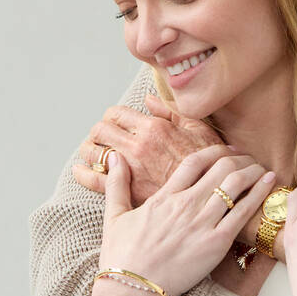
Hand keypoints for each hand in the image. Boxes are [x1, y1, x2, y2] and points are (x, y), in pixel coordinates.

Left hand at [72, 95, 222, 204]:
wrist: (215, 196)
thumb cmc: (211, 163)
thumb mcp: (198, 129)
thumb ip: (170, 112)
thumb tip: (149, 99)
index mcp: (154, 127)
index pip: (117, 114)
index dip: (111, 117)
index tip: (113, 123)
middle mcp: (138, 144)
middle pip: (100, 130)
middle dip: (98, 132)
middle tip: (101, 138)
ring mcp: (131, 167)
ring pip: (93, 151)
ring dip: (89, 149)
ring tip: (93, 153)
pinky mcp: (127, 190)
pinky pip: (93, 179)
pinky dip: (82, 173)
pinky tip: (81, 171)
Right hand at [98, 144, 274, 295]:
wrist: (132, 288)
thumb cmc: (121, 256)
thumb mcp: (114, 216)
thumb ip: (116, 184)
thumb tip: (113, 158)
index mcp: (164, 197)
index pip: (194, 161)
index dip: (214, 151)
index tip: (227, 150)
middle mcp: (185, 204)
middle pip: (220, 168)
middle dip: (239, 158)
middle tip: (249, 159)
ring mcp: (202, 222)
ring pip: (235, 184)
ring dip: (253, 171)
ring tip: (263, 169)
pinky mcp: (216, 243)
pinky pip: (243, 212)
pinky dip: (259, 194)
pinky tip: (270, 184)